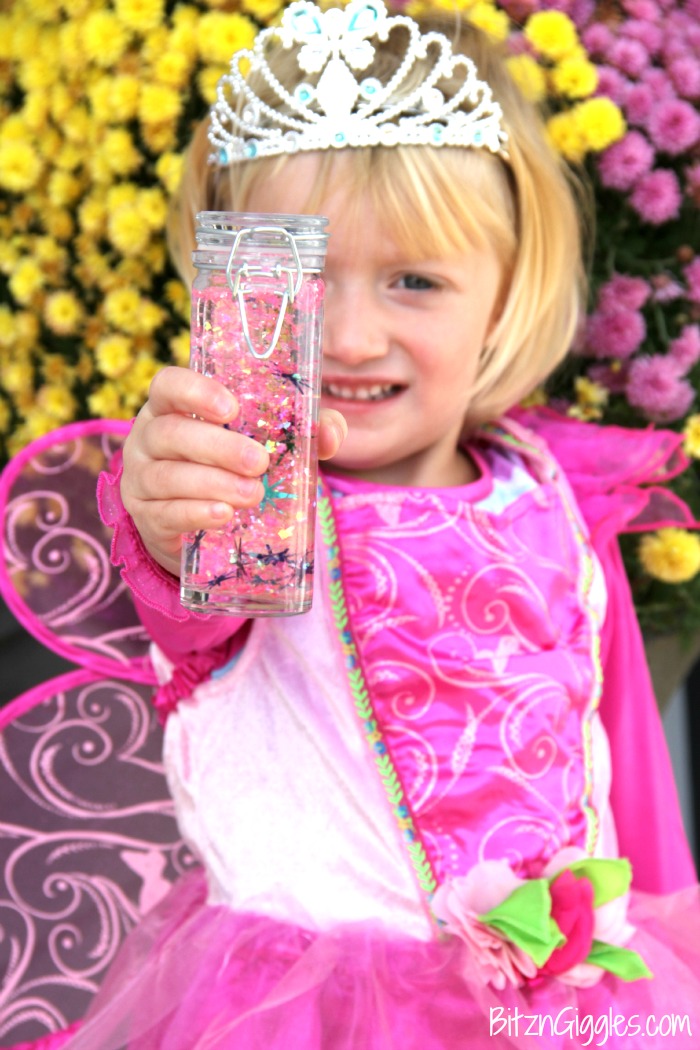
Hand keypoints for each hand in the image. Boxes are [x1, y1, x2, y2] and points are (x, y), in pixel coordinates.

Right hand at [120, 366, 346, 574]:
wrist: (202, 525)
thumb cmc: (233, 466)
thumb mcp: (266, 442)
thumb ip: (303, 429)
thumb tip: (331, 432)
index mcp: (173, 406)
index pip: (168, 385)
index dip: (195, 392)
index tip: (231, 409)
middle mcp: (148, 437)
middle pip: (170, 432)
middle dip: (217, 447)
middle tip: (258, 463)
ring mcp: (140, 478)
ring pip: (167, 475)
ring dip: (212, 483)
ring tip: (253, 494)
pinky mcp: (145, 517)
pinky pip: (165, 513)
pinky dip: (195, 513)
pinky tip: (223, 515)